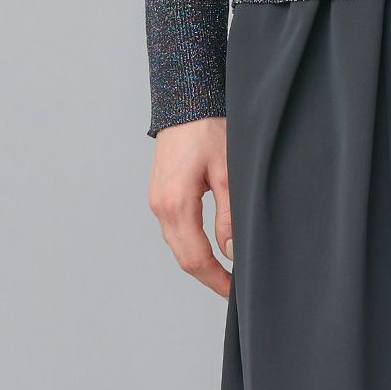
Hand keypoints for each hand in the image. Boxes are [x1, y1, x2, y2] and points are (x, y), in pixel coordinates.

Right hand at [148, 117, 234, 296]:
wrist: (187, 99)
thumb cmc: (210, 128)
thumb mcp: (229, 171)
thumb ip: (229, 214)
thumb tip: (231, 251)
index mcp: (175, 203)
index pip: (195, 258)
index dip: (215, 280)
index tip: (234, 290)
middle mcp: (159, 205)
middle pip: (183, 256)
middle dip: (208, 275)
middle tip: (233, 285)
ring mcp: (156, 199)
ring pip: (177, 244)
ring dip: (199, 259)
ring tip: (225, 269)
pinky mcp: (160, 192)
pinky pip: (174, 228)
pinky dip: (190, 242)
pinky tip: (209, 244)